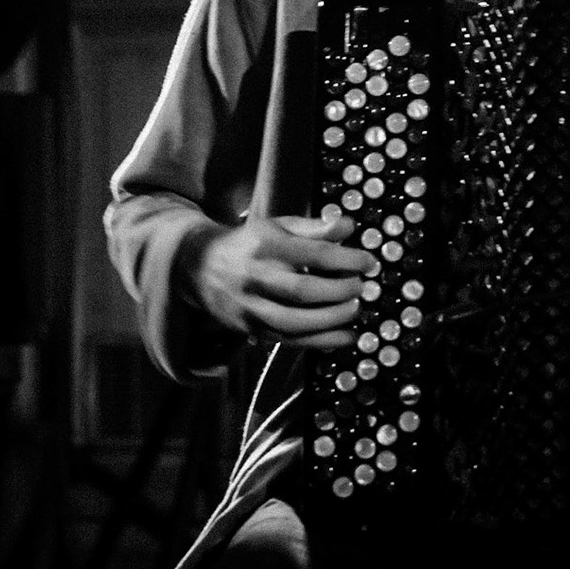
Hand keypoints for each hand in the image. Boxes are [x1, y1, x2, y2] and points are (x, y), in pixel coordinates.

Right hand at [187, 214, 376, 348]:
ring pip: (294, 322)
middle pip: (303, 291)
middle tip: (361, 287)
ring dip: (332, 320)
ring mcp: (251, 307)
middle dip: (340, 292)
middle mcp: (256, 277)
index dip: (346, 260)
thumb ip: (314, 227)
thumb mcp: (278, 226)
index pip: (312, 254)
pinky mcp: (251, 329)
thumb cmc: (250, 244)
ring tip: (356, 309)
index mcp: (265, 246)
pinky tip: (345, 336)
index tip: (368, 262)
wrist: (201, 267)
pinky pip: (289, 340)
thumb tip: (349, 228)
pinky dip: (321, 342)